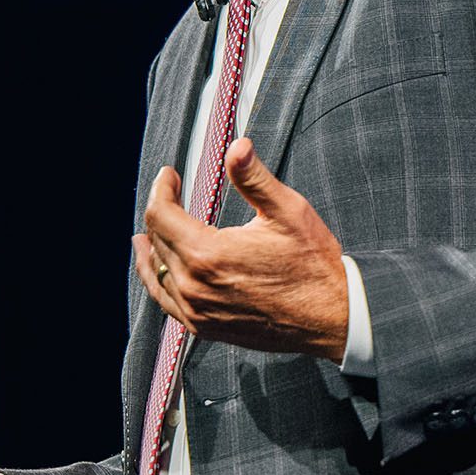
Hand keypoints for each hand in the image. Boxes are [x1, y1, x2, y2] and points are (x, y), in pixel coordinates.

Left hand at [135, 137, 348, 360]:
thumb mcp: (288, 211)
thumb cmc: (313, 264)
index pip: (161, 215)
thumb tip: (237, 146)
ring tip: (144, 237)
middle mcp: (195, 287)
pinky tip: (161, 275)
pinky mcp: (205, 328)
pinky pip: (167, 304)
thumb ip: (254, 178)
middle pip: (156, 242)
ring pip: (156, 275)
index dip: (161, 189)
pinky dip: (158, 283)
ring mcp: (198, 312)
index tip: (169, 175)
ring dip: (151, 250)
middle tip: (168, 194)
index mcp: (208, 254)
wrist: (331, 317)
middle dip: (158, 213)